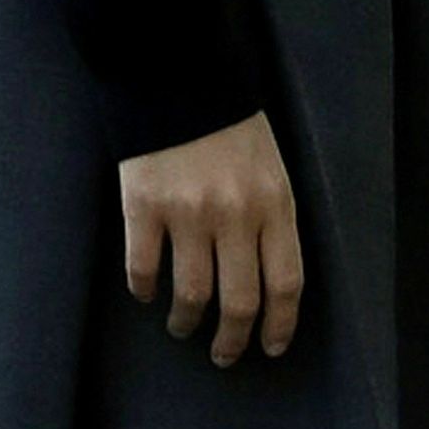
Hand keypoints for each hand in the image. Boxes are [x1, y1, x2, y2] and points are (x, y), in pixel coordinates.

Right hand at [119, 110, 303, 365]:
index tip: (270, 347)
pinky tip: (148, 292)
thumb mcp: (269, 166)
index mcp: (274, 202)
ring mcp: (187, 212)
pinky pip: (144, 270)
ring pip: (192, 295)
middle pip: (239, 301)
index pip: (285, 283)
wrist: (178, 74)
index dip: (279, 326)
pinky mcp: (144, 206)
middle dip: (231, 340)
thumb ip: (270, 217)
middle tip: (223, 354)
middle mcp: (234, 214)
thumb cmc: (230, 124)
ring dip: (186, 321)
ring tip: (181, 325)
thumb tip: (265, 282)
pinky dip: (145, 290)